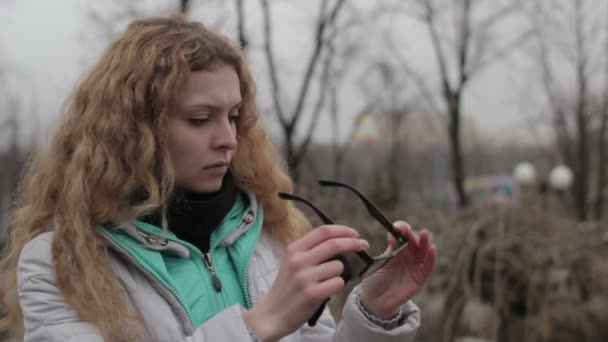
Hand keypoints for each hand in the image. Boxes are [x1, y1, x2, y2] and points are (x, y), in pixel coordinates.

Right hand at [243, 225, 368, 340]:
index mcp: (294, 249)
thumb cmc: (287, 287)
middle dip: (354, 243)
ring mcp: (304, 277)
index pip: (323, 231)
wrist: (271, 314)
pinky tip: (327, 290)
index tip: (355, 234)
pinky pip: (338, 283)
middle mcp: (298, 260)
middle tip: (363, 245)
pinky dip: (337, 286)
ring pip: (338, 266)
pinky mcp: (312, 294)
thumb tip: (339, 241)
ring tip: (327, 281)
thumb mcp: (292, 262)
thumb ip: (311, 250)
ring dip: (340, 273)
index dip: (343, 230)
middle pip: (334, 244)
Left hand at [360, 221, 436, 318]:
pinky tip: (432, 248)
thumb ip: (389, 250)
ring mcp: (414, 266)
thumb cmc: (375, 280)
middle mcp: (407, 256)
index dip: (402, 229)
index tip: (398, 227)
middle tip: (408, 231)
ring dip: (425, 242)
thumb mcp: (380, 262)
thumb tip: (392, 234)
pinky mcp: (420, 277)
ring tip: (424, 234)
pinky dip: (431, 257)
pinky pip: (428, 266)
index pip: (402, 236)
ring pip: (423, 252)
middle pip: (414, 242)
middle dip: (412, 235)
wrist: (375, 300)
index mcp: (396, 249)